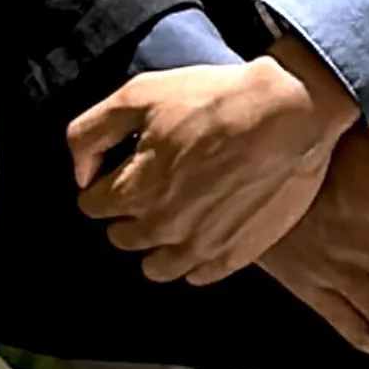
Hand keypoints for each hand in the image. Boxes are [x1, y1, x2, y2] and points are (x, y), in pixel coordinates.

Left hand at [67, 41, 357, 281]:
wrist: (287, 113)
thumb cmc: (214, 98)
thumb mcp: (139, 94)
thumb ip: (91, 133)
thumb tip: (81, 173)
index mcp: (135, 190)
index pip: (92, 206)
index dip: (103, 183)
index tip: (123, 167)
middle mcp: (162, 228)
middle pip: (122, 238)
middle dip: (128, 212)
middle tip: (153, 182)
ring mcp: (199, 248)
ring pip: (156, 267)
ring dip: (156, 243)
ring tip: (175, 211)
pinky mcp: (234, 256)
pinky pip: (196, 275)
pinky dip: (192, 257)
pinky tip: (204, 225)